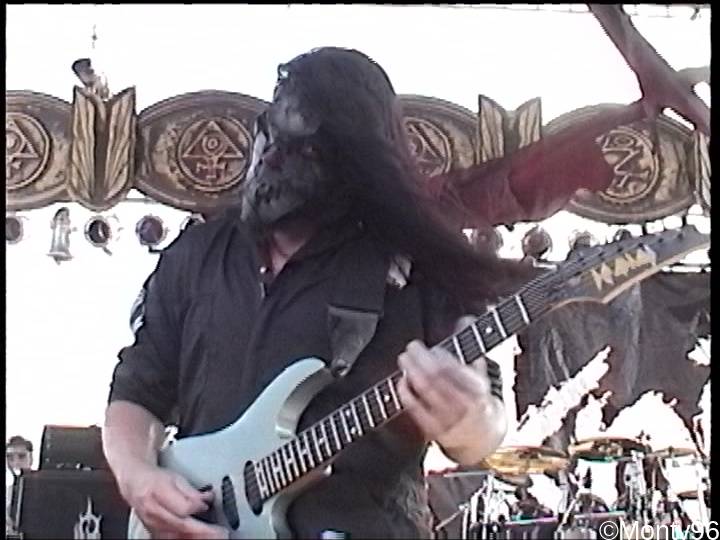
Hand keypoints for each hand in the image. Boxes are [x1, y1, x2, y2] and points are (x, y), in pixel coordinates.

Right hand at [118, 462, 227, 538]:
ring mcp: (154, 525)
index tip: (209, 503)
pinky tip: (201, 538)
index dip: (199, 506)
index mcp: (158, 492)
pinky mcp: (155, 533)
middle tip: (222, 533)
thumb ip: (191, 490)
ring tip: (216, 537)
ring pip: (178, 536)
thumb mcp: (175, 477)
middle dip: (204, 531)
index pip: (182, 506)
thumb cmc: (156, 479)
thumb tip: (206, 499)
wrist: (135, 485)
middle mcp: (154, 511)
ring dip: (198, 538)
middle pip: (182, 525)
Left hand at [397, 340, 505, 463]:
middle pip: (439, 378)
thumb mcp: (479, 373)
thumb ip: (470, 346)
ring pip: (427, 392)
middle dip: (422, 360)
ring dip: (412, 372)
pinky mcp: (436, 431)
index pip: (459, 369)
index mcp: (479, 389)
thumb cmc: (476, 397)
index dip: (443, 356)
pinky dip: (407, 394)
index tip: (433, 348)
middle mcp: (466, 405)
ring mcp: (450, 419)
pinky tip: (401, 382)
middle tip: (411, 347)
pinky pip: (417, 411)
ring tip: (404, 359)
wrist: (482, 436)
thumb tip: (465, 318)